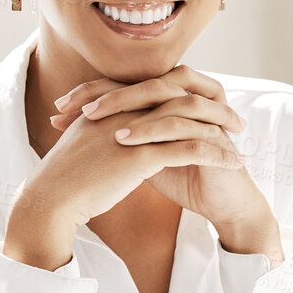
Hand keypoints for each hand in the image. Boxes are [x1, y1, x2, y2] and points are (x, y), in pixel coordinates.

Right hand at [4, 67, 245, 268]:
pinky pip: (190, 149)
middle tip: (236, 122)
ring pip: (190, 121)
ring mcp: (134, 130)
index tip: (210, 112)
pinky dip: (216, 155)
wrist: (50, 199)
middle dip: (213, 108)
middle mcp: (124, 111)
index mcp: (110, 106)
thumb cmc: (64, 181)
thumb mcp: (84, 149)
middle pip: (180, 98)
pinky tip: (233, 166)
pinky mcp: (141, 155)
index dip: (186, 101)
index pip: (158, 93)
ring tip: (242, 146)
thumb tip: (117, 142)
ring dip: (221, 132)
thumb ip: (102, 137)